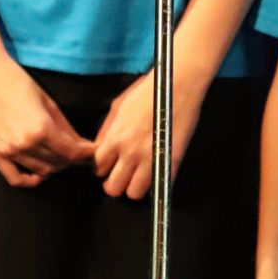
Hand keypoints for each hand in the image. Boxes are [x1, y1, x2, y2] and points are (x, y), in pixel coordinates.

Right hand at [0, 51, 94, 187]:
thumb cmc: (17, 82)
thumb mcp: (48, 102)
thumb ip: (65, 127)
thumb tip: (81, 145)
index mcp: (40, 128)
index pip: (71, 152)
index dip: (86, 154)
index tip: (93, 152)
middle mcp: (24, 144)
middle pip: (58, 163)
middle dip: (72, 159)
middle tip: (78, 153)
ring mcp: (8, 151)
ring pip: (41, 171)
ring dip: (54, 166)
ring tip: (60, 156)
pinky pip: (15, 178)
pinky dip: (29, 180)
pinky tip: (38, 174)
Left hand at [92, 69, 203, 198]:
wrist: (178, 84)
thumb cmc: (147, 91)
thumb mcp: (118, 106)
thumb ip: (107, 130)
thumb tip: (99, 148)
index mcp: (115, 138)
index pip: (99, 168)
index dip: (103, 168)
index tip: (110, 164)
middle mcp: (130, 153)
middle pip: (113, 188)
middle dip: (115, 183)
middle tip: (122, 175)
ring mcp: (151, 159)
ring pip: (134, 193)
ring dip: (135, 187)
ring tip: (139, 176)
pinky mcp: (171, 162)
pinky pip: (158, 187)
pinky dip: (155, 184)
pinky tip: (156, 172)